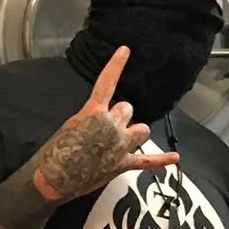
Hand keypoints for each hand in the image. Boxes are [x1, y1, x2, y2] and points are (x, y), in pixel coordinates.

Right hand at [34, 48, 178, 201]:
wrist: (54, 179)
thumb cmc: (54, 152)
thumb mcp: (70, 124)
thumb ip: (90, 118)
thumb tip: (100, 121)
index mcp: (94, 112)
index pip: (107, 82)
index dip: (116, 64)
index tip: (125, 50)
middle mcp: (112, 126)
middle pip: (126, 109)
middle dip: (119, 115)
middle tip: (104, 127)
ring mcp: (120, 146)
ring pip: (141, 129)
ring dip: (134, 131)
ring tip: (122, 139)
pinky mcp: (123, 164)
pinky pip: (148, 161)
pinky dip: (162, 160)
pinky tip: (175, 158)